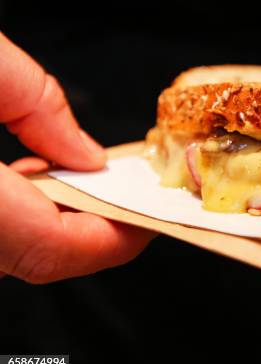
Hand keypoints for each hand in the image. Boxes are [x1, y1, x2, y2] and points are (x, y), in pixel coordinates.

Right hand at [0, 32, 154, 282]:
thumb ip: (37, 108)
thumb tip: (83, 154)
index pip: (55, 246)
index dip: (114, 239)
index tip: (145, 221)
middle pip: (37, 255)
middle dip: (91, 228)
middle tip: (119, 195)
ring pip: (11, 249)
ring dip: (54, 221)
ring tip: (75, 179)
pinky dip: (19, 214)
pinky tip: (23, 179)